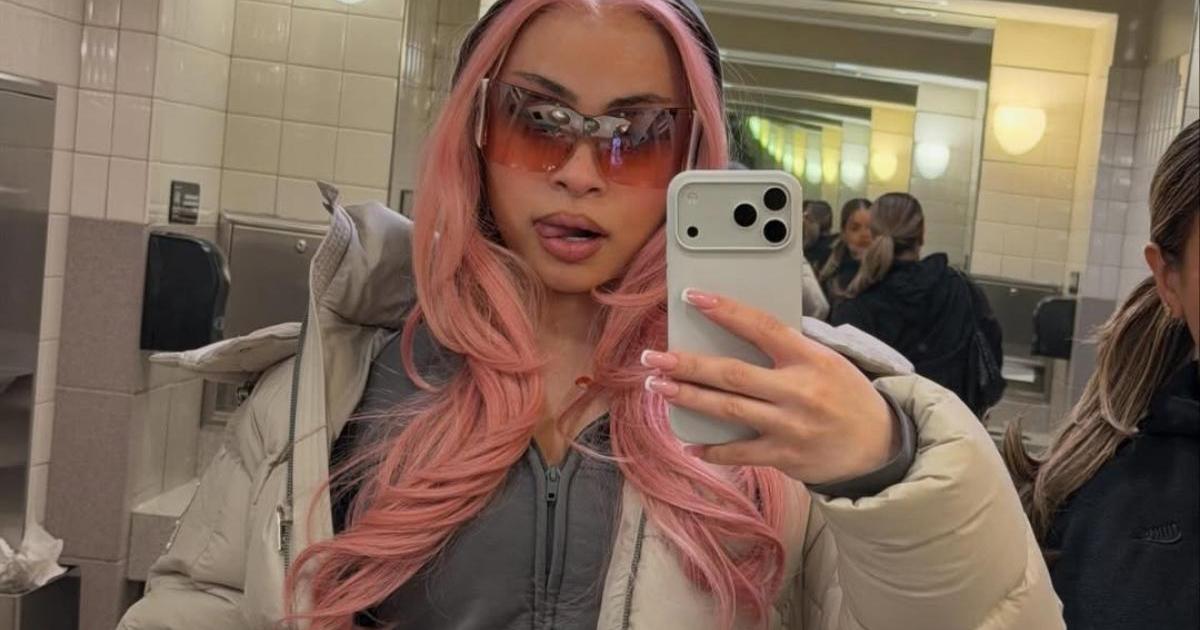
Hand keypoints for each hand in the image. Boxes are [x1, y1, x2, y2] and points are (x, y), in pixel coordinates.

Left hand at [642, 290, 896, 485]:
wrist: (880, 447)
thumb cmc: (847, 396)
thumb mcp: (827, 360)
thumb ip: (787, 348)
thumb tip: (736, 330)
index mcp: (810, 358)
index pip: (762, 327)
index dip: (725, 310)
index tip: (693, 297)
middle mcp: (798, 391)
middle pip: (732, 374)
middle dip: (687, 364)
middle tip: (653, 356)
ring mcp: (790, 427)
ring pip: (728, 410)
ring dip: (687, 397)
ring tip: (657, 386)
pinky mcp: (785, 457)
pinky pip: (740, 453)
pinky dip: (712, 449)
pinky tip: (689, 443)